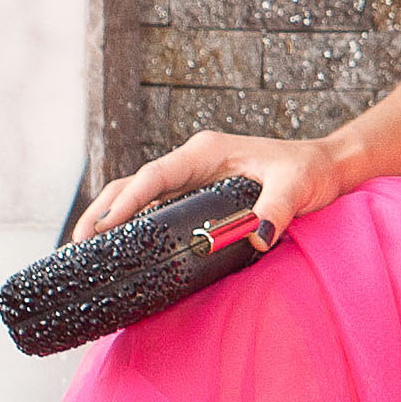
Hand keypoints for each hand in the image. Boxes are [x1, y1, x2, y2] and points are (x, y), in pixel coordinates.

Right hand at [70, 125, 356, 246]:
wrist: (324, 167)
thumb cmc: (309, 172)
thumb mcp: (296, 187)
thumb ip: (278, 209)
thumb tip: (259, 235)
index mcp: (205, 152)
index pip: (155, 176)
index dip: (128, 201)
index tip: (105, 226)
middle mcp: (192, 162)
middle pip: (134, 184)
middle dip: (103, 211)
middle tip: (76, 244)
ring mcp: (191, 178)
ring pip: (138, 195)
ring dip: (110, 217)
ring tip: (83, 249)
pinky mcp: (196, 195)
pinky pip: (156, 208)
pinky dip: (132, 224)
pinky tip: (119, 249)